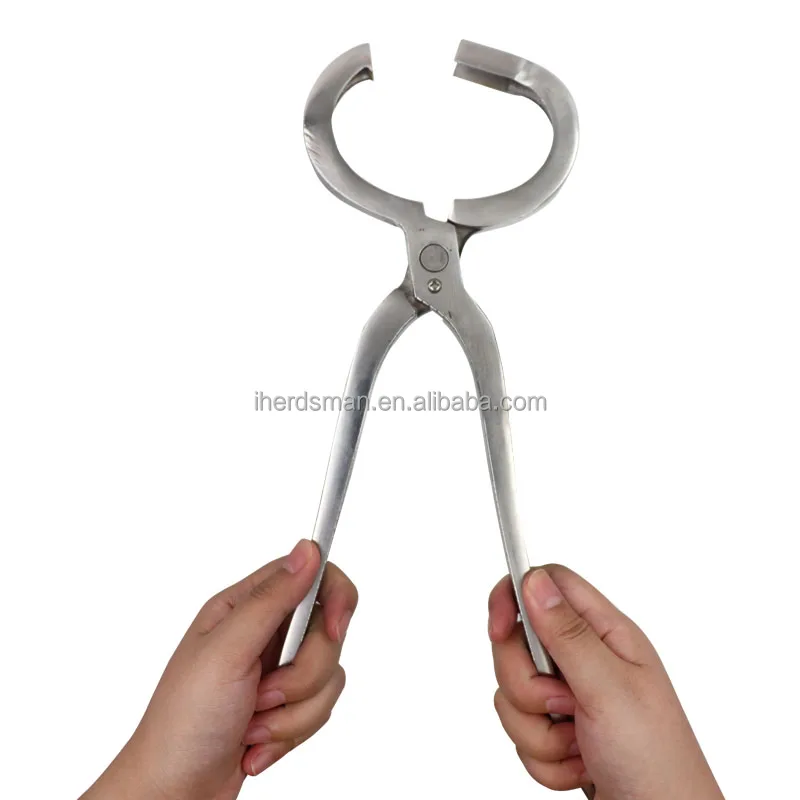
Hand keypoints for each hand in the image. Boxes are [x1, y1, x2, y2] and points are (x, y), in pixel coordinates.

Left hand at [81, 539, 356, 799]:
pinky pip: (321, 708)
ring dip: (292, 712)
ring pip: (329, 675)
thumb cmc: (183, 722)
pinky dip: (290, 733)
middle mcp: (264, 633)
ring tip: (253, 724)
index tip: (335, 629)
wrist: (173, 791)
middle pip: (327, 632)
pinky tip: (255, 742)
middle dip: (303, 676)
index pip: (311, 575)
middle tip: (264, 692)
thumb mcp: (226, 652)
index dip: (334, 597)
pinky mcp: (286, 704)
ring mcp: (277, 670)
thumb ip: (271, 599)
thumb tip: (308, 550)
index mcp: (244, 606)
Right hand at [488, 565, 723, 798]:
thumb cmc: (656, 760)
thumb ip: (567, 634)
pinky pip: (519, 733)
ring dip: (538, 733)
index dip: (513, 597)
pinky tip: (579, 767)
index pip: (546, 584)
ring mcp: (569, 696)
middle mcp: (584, 659)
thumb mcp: (610, 689)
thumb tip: (533, 580)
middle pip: (517, 643)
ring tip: (580, 746)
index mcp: (604, 634)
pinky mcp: (557, 731)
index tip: (497, 629)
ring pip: (511, 693)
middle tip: (564, 706)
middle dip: (526, 686)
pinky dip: (544, 760)